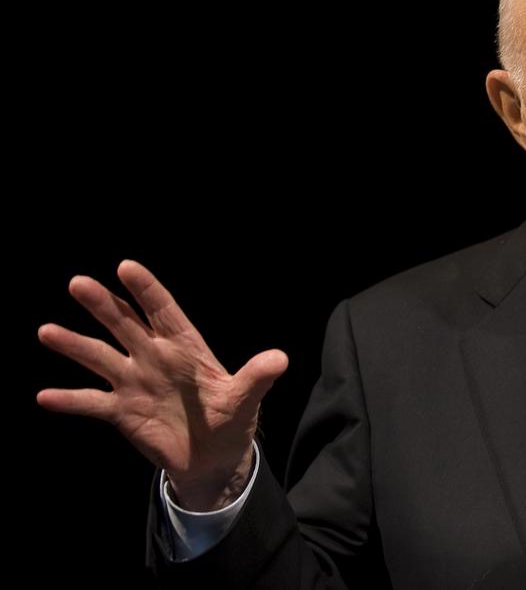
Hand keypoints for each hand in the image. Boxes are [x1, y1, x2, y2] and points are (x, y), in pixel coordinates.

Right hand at [36, 259, 287, 509]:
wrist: (214, 459)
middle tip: (78, 283)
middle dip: (103, 304)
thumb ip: (256, 377)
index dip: (146, 289)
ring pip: (100, 357)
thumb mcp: (245, 399)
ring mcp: (135, 383)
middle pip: (125, 324)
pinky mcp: (121, 412)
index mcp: (185, 347)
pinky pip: (92, 403)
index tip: (126, 266)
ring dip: (74, 345)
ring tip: (47, 331)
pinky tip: (44, 396)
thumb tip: (280, 358)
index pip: (163, 311)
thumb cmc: (231, 420)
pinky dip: (69, 400)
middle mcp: (155, 358)